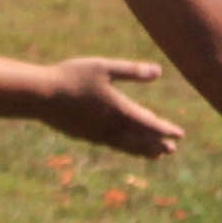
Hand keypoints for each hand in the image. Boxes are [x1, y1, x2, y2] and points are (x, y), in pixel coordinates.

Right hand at [41, 56, 180, 158]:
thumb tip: (159, 72)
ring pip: (126, 145)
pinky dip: (124, 147)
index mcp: (119, 109)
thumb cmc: (72, 76)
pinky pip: (111, 144)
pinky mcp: (84, 136)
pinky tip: (123, 144)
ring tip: (155, 154)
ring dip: (142, 150)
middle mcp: (111, 127)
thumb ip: (131, 71)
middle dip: (156, 144)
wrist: (41, 96)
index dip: (166, 130)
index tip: (180, 134)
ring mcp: (97, 134)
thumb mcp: (104, 67)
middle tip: (171, 150)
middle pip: (140, 139)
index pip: (149, 124)